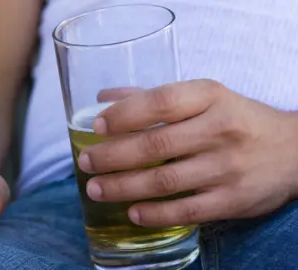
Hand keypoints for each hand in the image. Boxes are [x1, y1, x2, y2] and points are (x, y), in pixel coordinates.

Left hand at [78, 79, 297, 226]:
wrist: (292, 151)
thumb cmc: (236, 120)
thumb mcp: (203, 98)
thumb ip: (153, 97)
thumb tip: (104, 99)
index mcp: (210, 97)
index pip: (161, 101)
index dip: (125, 114)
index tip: (97, 126)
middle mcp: (220, 130)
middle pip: (156, 145)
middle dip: (112, 156)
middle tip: (85, 162)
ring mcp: (228, 167)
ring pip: (165, 181)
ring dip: (123, 187)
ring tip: (95, 189)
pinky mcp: (233, 200)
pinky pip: (187, 210)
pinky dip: (155, 214)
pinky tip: (132, 212)